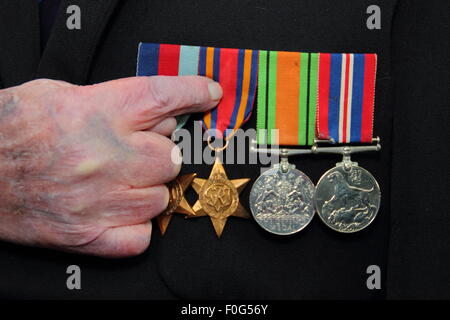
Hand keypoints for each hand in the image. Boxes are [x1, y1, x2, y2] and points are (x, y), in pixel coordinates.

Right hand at [0, 76, 221, 256]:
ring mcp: (98, 200)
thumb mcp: (62, 94)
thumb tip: (161, 113)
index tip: (210, 94)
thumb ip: (116, 100)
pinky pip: (141, 237)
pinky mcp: (87, 234)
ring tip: (119, 181)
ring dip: (147, 189)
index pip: (164, 96)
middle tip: (136, 151)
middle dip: (160, 153)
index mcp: (97, 112)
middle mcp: (103, 156)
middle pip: (171, 157)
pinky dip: (136, 226)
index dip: (194, 92)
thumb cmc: (13, 129)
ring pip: (160, 198)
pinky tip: (118, 211)